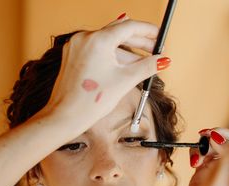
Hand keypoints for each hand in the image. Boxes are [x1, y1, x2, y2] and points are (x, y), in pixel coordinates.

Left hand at [42, 18, 170, 136]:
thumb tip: (162, 60)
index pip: (129, 26)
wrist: (66, 116)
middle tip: (154, 50)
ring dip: (125, 51)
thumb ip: (146, 67)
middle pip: (118, 32)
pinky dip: (110, 56)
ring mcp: (76, 46)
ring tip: (141, 63)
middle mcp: (85, 38)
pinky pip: (96, 49)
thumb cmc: (90, 102)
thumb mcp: (124, 81)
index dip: (148, 31)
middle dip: (138, 41)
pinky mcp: (72, 55)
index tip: (158, 36)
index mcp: (98, 41)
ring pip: (107, 42)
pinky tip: (121, 67)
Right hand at [183, 128, 228, 185]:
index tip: (213, 134)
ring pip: (211, 146)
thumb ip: (225, 157)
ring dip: (203, 145)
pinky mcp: (203, 172)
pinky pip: (200, 154)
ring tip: (198, 156)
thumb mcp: (222, 180)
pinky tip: (193, 162)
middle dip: (213, 137)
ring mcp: (216, 168)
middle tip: (204, 137)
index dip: (226, 134)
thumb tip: (218, 137)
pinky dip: (195, 153)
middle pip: (224, 140)